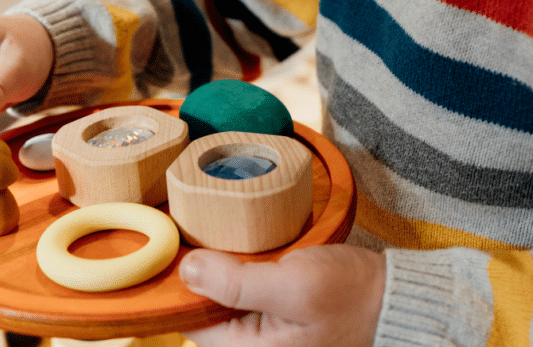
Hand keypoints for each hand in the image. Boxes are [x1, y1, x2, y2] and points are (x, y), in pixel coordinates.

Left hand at [179, 244, 385, 346]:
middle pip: (207, 310)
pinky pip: (244, 297)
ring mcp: (264, 335)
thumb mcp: (294, 285)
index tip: (188, 249)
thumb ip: (237, 284)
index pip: (193, 320)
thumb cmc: (351, 296)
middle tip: (217, 241)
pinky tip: (252, 256)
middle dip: (209, 275)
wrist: (390, 298)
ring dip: (226, 271)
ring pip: (224, 300)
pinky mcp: (274, 319)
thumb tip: (187, 270)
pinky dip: (244, 273)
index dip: (187, 284)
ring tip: (235, 245)